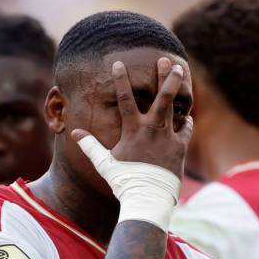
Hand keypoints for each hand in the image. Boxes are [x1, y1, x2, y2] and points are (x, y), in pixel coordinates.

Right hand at [72, 57, 192, 179]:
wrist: (146, 198)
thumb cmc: (123, 181)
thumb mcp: (104, 163)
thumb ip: (90, 146)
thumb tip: (74, 134)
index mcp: (133, 130)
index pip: (125, 99)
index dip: (121, 79)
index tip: (118, 63)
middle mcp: (152, 130)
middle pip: (162, 96)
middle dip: (164, 76)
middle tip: (166, 60)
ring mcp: (168, 138)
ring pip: (175, 107)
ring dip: (177, 88)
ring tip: (180, 72)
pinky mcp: (179, 148)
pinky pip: (185, 129)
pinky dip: (184, 122)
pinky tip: (184, 117)